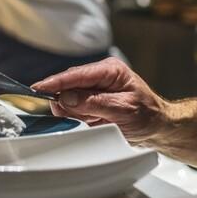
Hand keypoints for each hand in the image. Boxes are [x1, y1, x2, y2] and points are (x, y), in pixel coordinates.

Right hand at [31, 58, 168, 142]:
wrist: (158, 127)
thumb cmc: (147, 116)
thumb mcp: (123, 110)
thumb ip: (94, 103)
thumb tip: (67, 98)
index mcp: (110, 70)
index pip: (76, 74)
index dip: (55, 82)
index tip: (38, 88)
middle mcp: (101, 76)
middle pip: (68, 86)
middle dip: (67, 103)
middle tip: (78, 116)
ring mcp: (95, 89)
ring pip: (69, 99)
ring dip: (76, 113)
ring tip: (97, 121)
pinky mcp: (92, 101)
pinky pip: (75, 109)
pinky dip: (79, 118)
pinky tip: (95, 122)